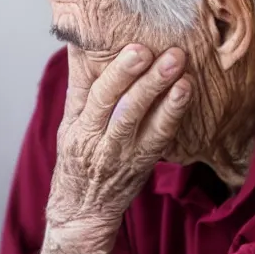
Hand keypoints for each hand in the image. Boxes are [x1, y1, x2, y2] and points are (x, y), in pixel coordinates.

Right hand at [48, 44, 192, 226]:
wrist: (83, 209)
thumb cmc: (78, 158)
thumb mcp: (69, 123)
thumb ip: (80, 86)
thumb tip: (84, 43)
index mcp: (77, 124)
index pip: (91, 92)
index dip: (113, 71)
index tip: (131, 46)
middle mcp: (96, 137)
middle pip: (114, 102)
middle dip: (132, 73)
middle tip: (152, 49)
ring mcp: (122, 151)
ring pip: (137, 116)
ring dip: (158, 88)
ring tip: (176, 64)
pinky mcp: (143, 161)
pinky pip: (160, 136)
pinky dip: (173, 112)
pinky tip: (185, 91)